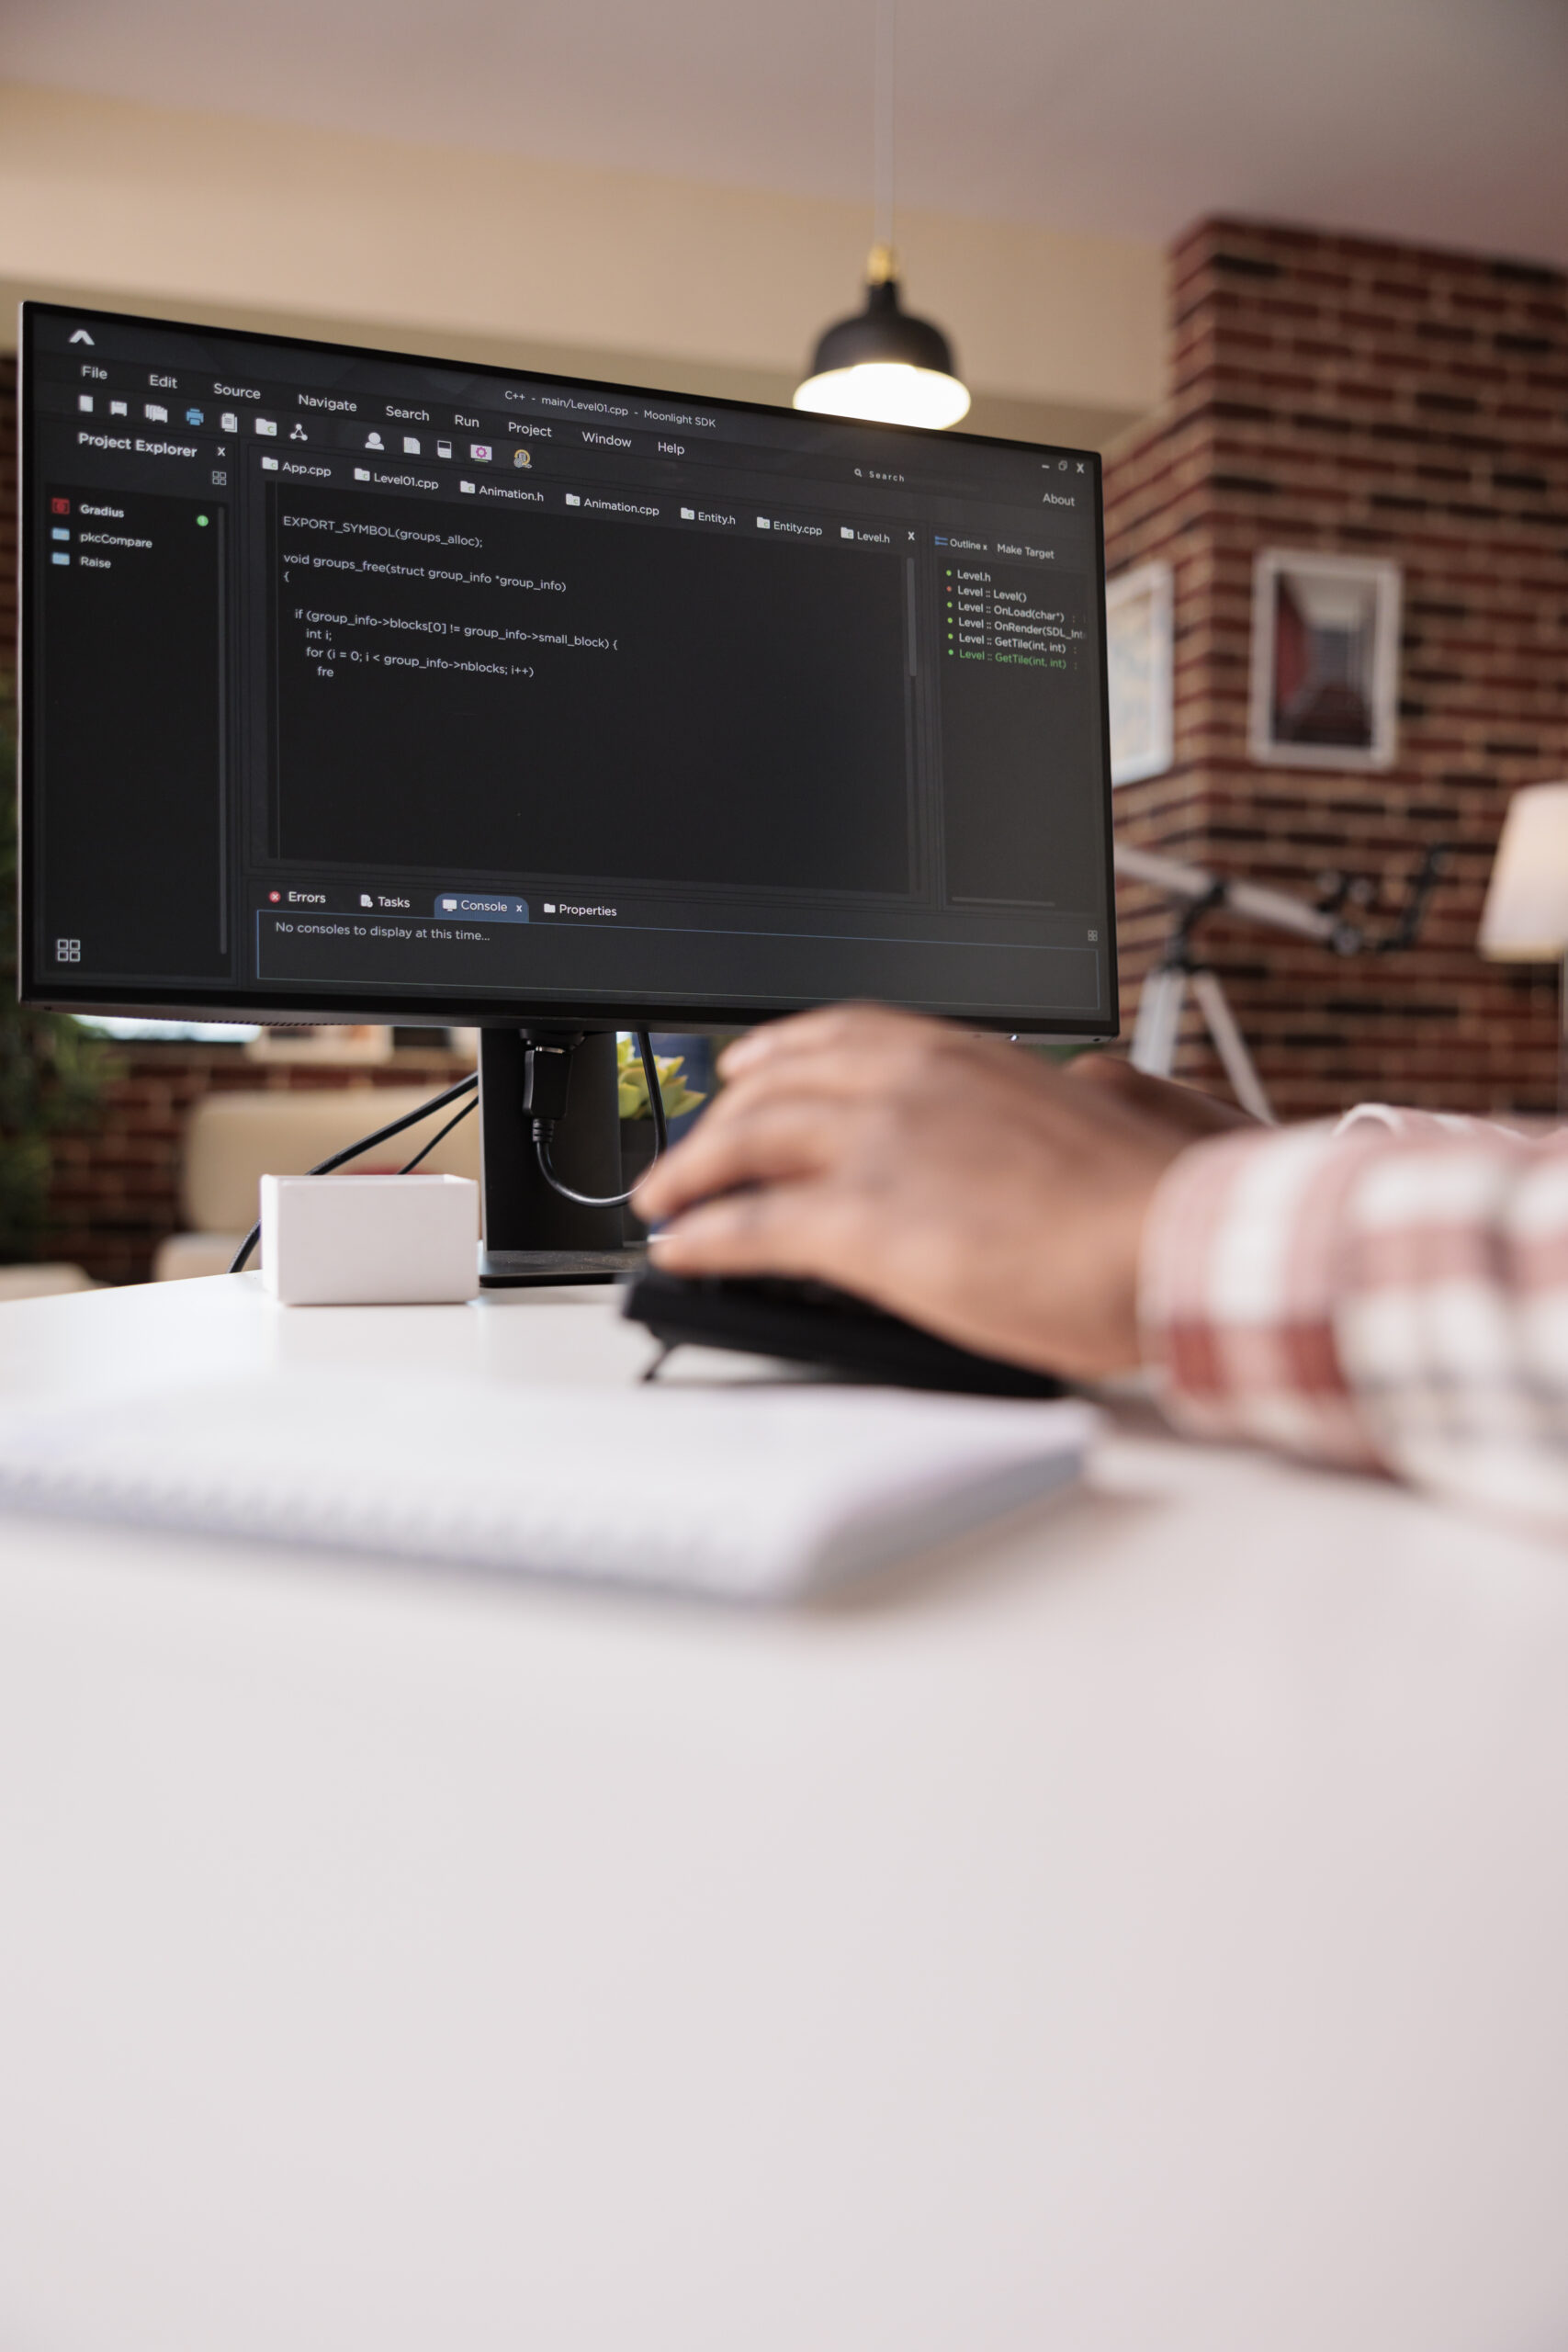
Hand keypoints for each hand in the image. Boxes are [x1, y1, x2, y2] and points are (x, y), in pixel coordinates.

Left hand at [634, 1006, 1249, 1380]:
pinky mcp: (864, 1222)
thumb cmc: (1153, 1198)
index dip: (780, 1051)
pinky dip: (704, 1236)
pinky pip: (751, 1225)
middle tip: (691, 1149)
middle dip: (720, 1120)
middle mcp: (910, 1084)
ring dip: (693, 1173)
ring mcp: (881, 1148)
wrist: (1173, 1239)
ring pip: (748, 1145)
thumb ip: (1025, 1107)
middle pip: (777, 1086)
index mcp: (964, 1055)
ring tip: (663, 1202)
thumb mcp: (1085, 1115)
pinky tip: (682, 1250)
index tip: (749, 1065)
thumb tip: (1021, 1122)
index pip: (844, 1031)